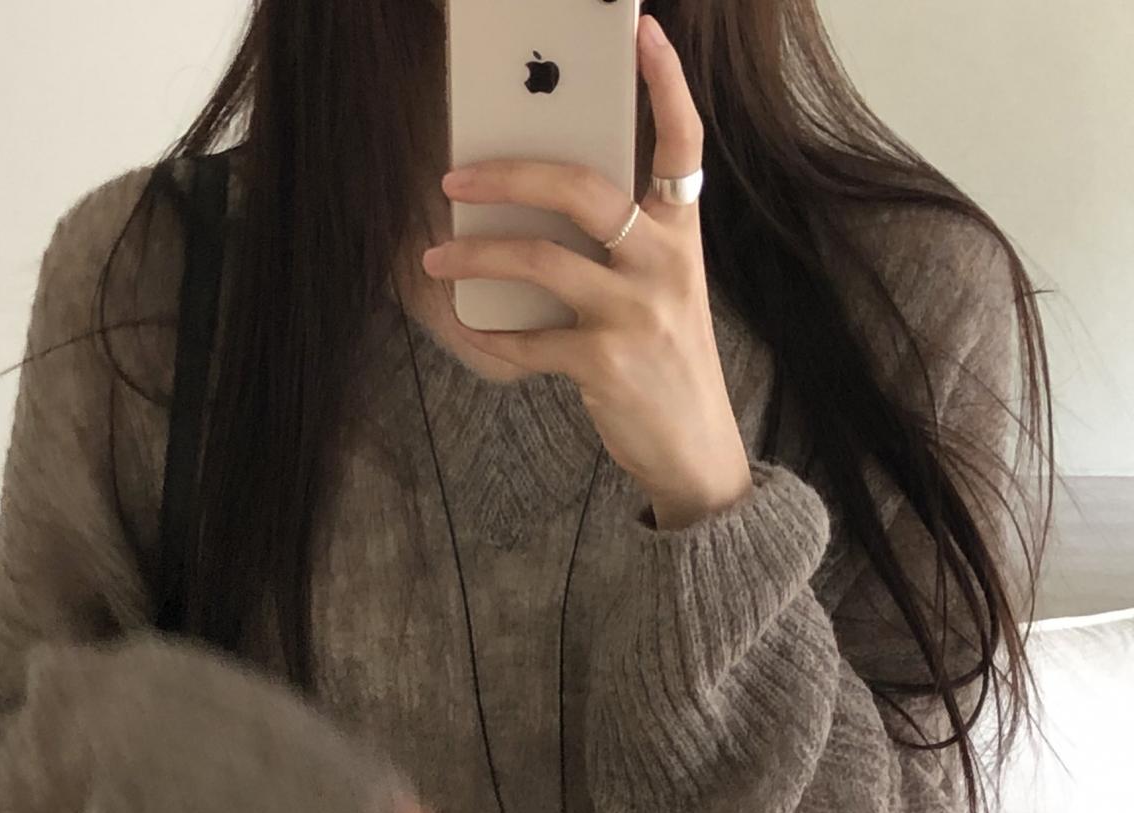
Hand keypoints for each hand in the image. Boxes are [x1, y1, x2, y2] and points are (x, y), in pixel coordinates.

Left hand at [421, 12, 754, 530]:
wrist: (696, 449)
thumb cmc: (665, 356)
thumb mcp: (662, 287)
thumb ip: (621, 242)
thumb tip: (538, 204)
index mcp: (682, 232)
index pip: (682, 144)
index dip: (666, 84)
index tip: (642, 30)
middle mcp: (665, 262)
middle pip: (583, 190)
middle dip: (511, 176)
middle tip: (455, 176)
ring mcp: (637, 313)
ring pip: (544, 261)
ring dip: (478, 257)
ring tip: (437, 258)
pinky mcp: (607, 363)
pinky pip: (532, 341)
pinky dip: (494, 336)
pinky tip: (471, 329)